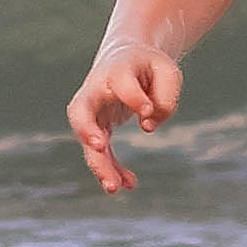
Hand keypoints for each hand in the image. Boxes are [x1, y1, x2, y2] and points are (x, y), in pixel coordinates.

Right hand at [69, 35, 181, 194]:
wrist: (126, 59)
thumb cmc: (148, 66)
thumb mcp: (167, 71)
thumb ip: (165, 96)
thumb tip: (148, 125)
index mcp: (116, 70)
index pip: (120, 82)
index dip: (134, 97)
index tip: (148, 111)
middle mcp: (96, 90)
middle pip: (80, 110)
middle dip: (86, 128)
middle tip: (98, 146)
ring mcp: (93, 111)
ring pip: (87, 139)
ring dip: (99, 163)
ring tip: (114, 187)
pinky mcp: (97, 128)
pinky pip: (101, 152)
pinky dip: (113, 169)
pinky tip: (129, 184)